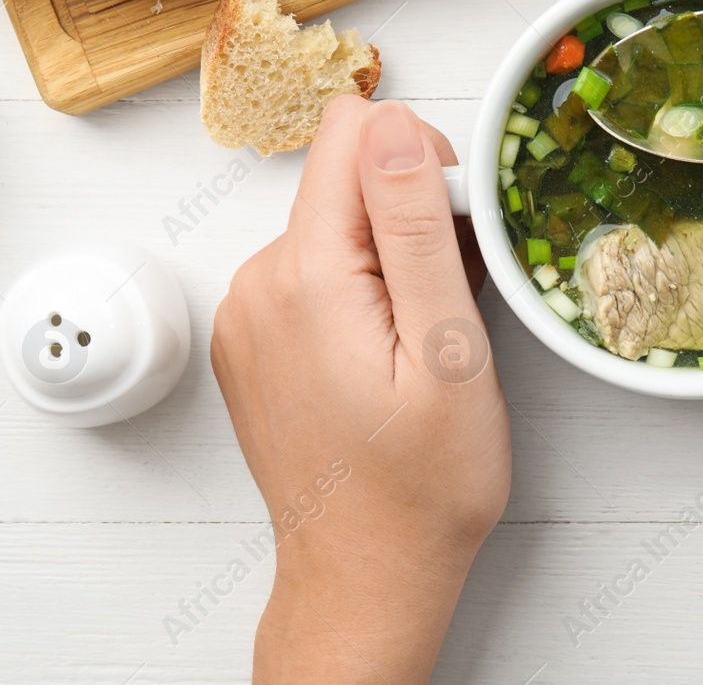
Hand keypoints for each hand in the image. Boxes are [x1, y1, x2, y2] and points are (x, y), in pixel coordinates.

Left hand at [212, 98, 510, 684]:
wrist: (365, 578)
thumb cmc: (420, 488)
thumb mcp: (445, 351)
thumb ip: (413, 227)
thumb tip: (391, 124)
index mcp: (303, 276)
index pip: (350, 132)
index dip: (419, 158)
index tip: (454, 227)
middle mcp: (256, 283)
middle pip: (344, 178)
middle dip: (410, 216)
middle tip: (448, 304)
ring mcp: (248, 313)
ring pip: (333, 224)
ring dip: (389, 259)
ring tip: (423, 341)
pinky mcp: (254, 339)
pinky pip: (313, 271)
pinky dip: (361, 291)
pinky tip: (392, 352)